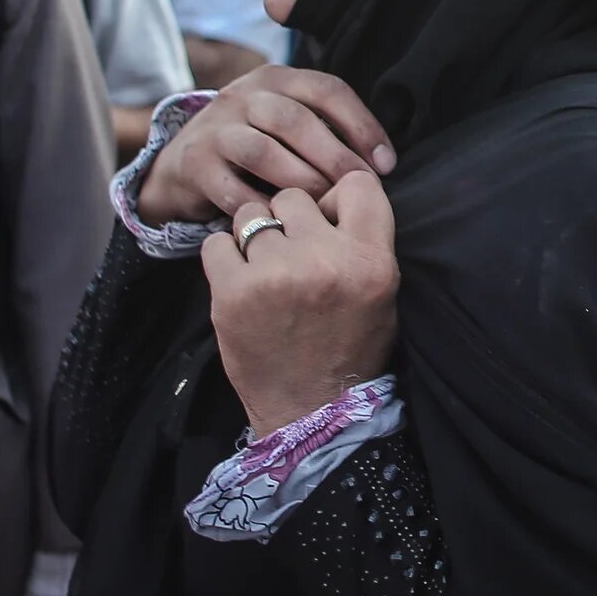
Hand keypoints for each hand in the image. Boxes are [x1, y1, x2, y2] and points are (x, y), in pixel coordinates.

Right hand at [136, 67, 394, 228]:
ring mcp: (215, 129)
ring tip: (325, 207)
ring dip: (301, 182)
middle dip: (334, 157)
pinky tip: (286, 224)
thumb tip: (380, 164)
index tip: (386, 164)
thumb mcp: (286, 123)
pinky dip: (264, 208)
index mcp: (276, 79)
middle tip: (357, 190)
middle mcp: (243, 96)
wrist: (182, 165)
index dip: (362, 125)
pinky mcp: (196, 164)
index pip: (326, 89)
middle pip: (294, 119)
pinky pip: (233, 190)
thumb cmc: (256, 147)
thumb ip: (325, 129)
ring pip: (262, 151)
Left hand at [201, 174, 398, 437]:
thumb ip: (361, 240)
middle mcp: (324, 260)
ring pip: (251, 215)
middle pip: (294, 196)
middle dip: (290, 220)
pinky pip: (216, 243)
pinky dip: (224, 258)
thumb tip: (327, 196)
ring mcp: (275, 275)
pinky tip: (239, 281)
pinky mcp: (232, 293)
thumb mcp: (380, 293)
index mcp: (371, 260)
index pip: (357, 183)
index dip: (338, 196)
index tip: (329, 219)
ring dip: (254, 236)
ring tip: (264, 270)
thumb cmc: (349, 349)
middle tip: (291, 254)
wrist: (311, 411)